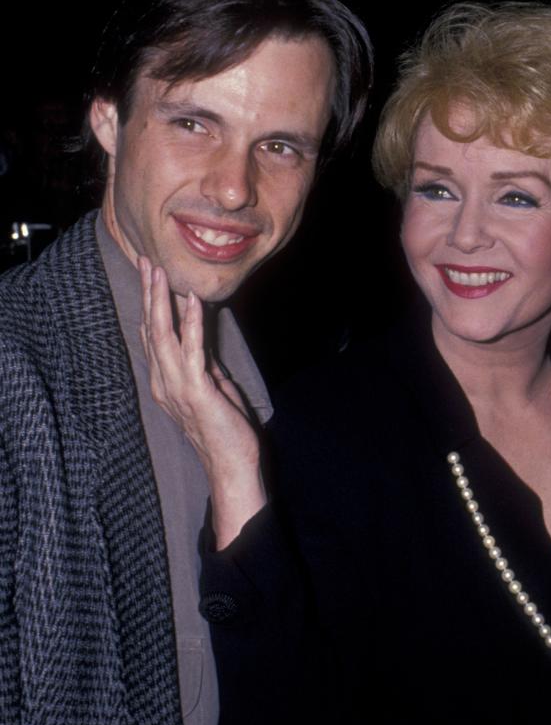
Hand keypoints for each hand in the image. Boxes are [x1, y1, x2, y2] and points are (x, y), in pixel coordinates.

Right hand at [139, 257, 266, 547]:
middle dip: (149, 292)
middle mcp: (163, 381)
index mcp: (165, 380)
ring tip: (160, 270)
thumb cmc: (224, 429)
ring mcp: (176, 386)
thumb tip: (203, 343)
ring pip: (164, 335)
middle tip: (145, 259)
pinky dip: (193, 323)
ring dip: (162, 300)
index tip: (149, 274)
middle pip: (151, 328)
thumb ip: (204, 365)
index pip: (153, 335)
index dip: (150, 303)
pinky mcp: (197, 391)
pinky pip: (193, 351)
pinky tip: (193, 301)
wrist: (231, 465)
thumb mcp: (213, 388)